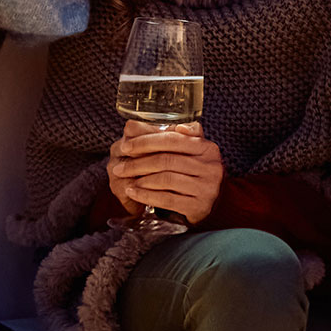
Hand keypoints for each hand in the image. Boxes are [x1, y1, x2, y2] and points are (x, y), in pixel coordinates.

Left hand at [107, 122, 223, 224]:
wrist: (211, 203)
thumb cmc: (193, 172)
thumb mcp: (187, 151)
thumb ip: (165, 136)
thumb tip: (132, 125)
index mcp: (207, 148)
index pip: (173, 139)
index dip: (146, 142)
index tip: (125, 146)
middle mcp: (211, 167)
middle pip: (167, 160)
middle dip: (137, 164)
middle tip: (119, 168)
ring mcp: (207, 188)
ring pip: (166, 180)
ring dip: (141, 181)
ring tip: (126, 181)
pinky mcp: (200, 206)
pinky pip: (167, 200)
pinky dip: (146, 196)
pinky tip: (134, 193)